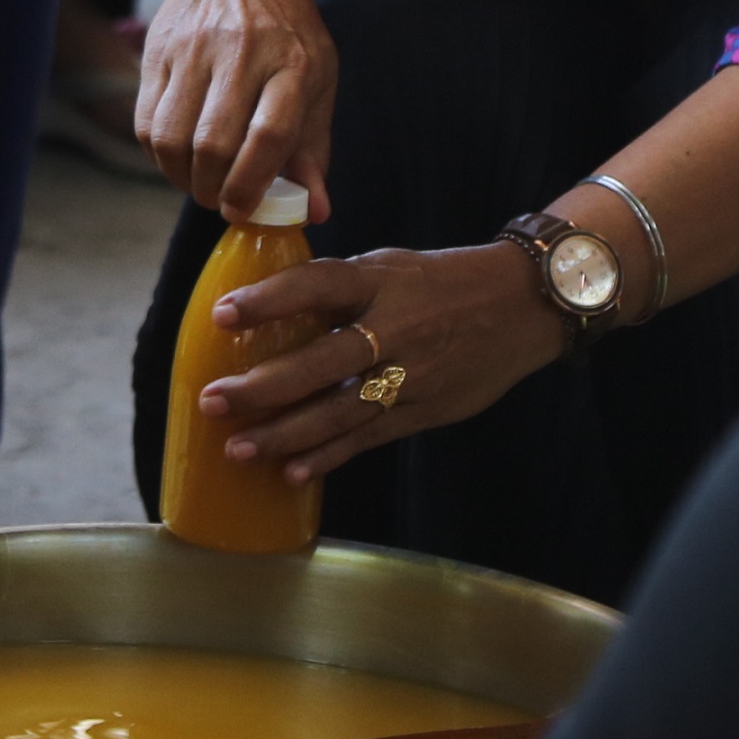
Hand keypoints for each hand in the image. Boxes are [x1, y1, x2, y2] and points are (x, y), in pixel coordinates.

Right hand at [129, 0, 338, 222]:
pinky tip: (176, 157)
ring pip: (173, 138)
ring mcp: (194, 49)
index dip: (254, 183)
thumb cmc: (283, 29)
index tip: (244, 210)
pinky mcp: (157, 51)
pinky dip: (158, 154)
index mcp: (293, 61)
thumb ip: (314, 144)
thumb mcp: (317, 75)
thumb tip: (315, 211)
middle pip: (215, 143)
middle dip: (213, 190)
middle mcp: (242, 52)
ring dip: (181, 177)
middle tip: (220, 201)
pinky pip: (147, 122)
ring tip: (197, 183)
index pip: (272, 133)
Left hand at [194, 242, 567, 480]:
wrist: (525, 308)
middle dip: (265, 386)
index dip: (270, 300)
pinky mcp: (426, 410)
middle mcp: (396, 328)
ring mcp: (413, 374)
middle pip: (323, 361)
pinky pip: (370, 437)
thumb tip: (268, 305)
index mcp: (381, 281)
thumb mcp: (390, 267)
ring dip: (287, 434)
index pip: (318, 285)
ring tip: (238, 449)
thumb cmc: (442, 282)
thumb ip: (338, 287)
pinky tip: (292, 472)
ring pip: (342, 410)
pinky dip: (330, 456)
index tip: (222, 315)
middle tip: (213, 400)